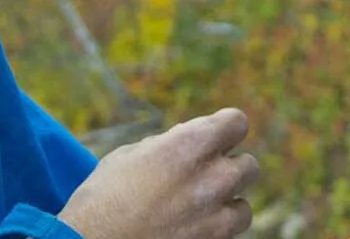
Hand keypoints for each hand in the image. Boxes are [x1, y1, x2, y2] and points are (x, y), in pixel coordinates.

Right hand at [59, 108, 257, 238]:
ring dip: (225, 208)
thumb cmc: (101, 199)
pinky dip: (213, 234)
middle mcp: (212, 178)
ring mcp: (215, 218)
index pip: (237, 122)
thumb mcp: (130, 155)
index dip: (225, 129)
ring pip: (243, 209)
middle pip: (249, 166)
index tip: (216, 138)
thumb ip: (169, 146)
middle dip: (228, 170)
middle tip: (204, 180)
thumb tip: (186, 143)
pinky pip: (228, 238)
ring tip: (198, 212)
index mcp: (191, 145)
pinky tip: (190, 231)